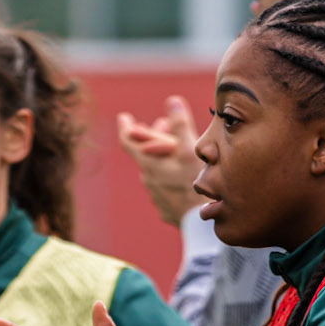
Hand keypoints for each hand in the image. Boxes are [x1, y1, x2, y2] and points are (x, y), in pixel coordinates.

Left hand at [117, 97, 200, 226]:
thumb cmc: (195, 186)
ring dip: (162, 157)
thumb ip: (180, 125)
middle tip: (161, 125)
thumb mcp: (190, 151)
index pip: (127, 141)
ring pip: (154, 170)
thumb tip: (173, 101)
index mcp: (148, 164)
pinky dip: (169, 175)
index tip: (124, 117)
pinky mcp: (165, 208)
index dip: (125, 127)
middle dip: (152, 138)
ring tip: (175, 148)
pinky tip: (182, 175)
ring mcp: (155, 196)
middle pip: (144, 154)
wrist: (200, 225)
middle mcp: (147, 180)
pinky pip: (163, 187)